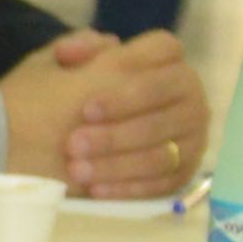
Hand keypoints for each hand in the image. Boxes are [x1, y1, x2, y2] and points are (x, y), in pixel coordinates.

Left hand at [24, 27, 208, 201]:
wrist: (50, 138)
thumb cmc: (62, 96)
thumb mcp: (61, 67)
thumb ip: (74, 50)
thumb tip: (73, 51)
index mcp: (168, 65)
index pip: (166, 58)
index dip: (129, 83)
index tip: (87, 107)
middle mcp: (190, 99)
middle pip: (161, 116)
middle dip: (116, 133)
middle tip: (73, 144)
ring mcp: (192, 138)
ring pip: (161, 154)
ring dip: (117, 163)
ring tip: (78, 170)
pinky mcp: (183, 171)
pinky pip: (163, 183)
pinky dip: (129, 187)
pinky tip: (97, 190)